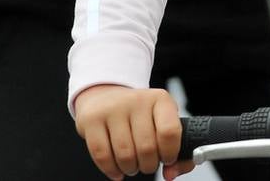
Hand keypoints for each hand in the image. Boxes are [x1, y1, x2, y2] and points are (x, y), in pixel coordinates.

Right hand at [74, 85, 191, 180]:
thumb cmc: (140, 116)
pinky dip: (111, 170)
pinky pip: (102, 155)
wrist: (106, 96)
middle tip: (146, 163)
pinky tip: (117, 169)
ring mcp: (113, 108)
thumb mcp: (162, 123)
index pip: (170, 131)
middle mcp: (137, 100)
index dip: (170, 153)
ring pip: (125, 155)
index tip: (167, 158)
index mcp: (160, 100)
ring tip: (132, 164)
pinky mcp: (92, 119)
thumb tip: (170, 174)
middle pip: (147, 148)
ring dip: (130, 168)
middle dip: (148, 165)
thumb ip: (178, 153)